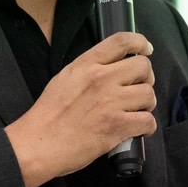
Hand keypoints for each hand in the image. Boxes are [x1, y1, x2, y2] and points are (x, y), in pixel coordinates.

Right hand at [4, 31, 156, 186]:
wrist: (38, 144)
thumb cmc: (49, 115)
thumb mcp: (65, 78)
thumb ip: (89, 69)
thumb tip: (113, 67)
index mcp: (86, 65)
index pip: (122, 41)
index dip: (140, 42)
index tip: (145, 49)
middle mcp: (101, 79)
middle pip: (143, 67)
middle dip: (146, 79)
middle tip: (138, 90)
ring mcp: (110, 102)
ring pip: (149, 94)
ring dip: (146, 105)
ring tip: (135, 112)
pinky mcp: (116, 126)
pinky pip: (148, 121)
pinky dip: (146, 127)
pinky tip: (135, 129)